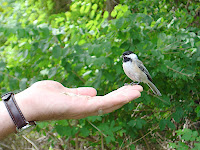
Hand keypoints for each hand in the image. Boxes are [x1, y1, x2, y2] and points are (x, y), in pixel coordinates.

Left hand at [15, 80, 142, 120]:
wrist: (29, 103)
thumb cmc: (44, 97)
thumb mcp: (66, 92)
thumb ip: (80, 92)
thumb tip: (93, 91)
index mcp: (82, 104)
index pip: (103, 101)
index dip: (116, 96)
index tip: (126, 89)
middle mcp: (86, 109)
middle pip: (109, 104)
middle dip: (124, 97)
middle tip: (138, 90)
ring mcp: (85, 109)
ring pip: (110, 104)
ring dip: (125, 97)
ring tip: (138, 91)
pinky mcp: (83, 107)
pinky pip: (104, 103)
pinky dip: (118, 98)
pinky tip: (128, 93)